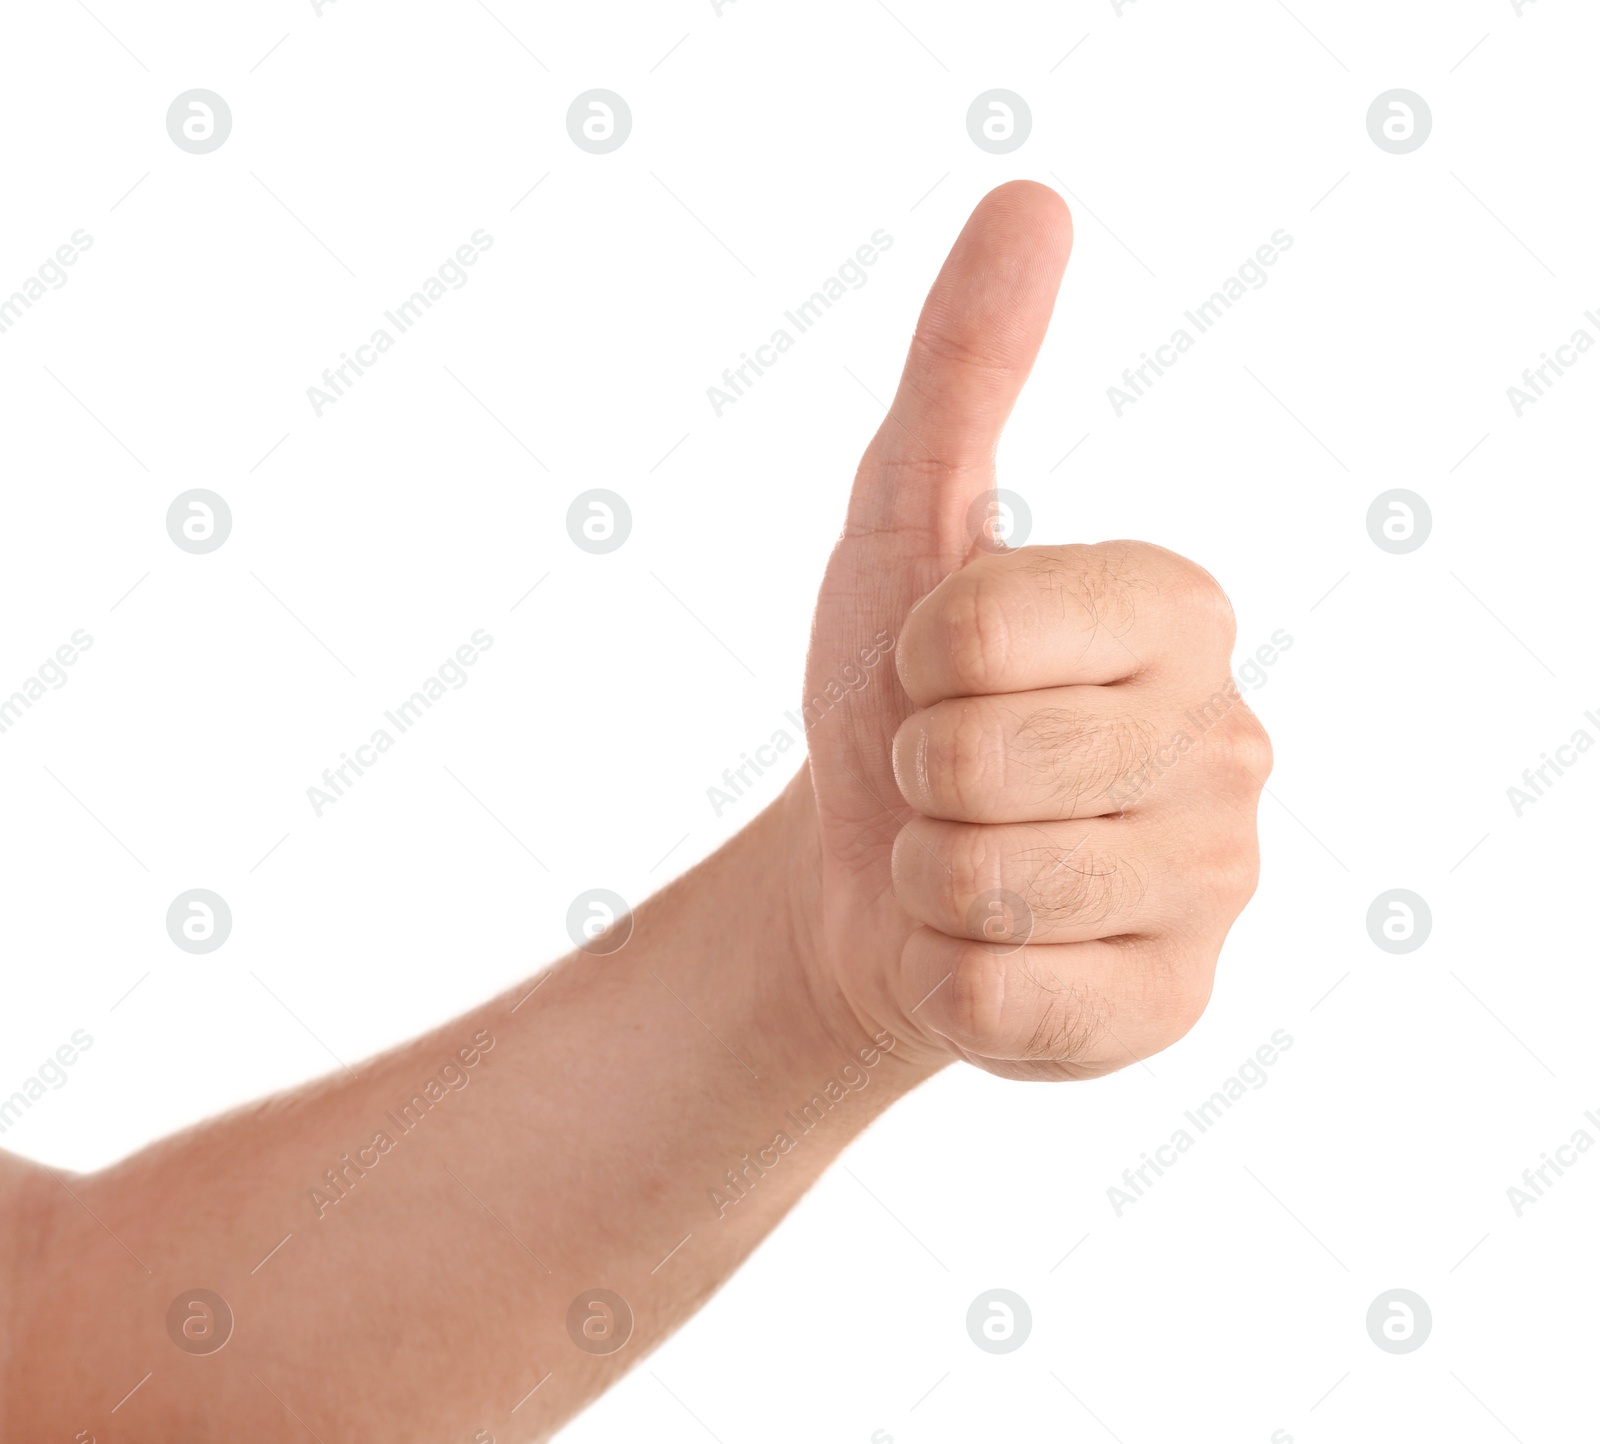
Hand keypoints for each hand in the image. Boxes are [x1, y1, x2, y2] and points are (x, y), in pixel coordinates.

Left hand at [793, 181, 1271, 1080]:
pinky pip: (997, 1003)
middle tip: (946, 780)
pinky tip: (995, 951)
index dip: (909, 660)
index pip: (977, 628)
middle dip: (912, 776)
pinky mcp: (1172, 1006)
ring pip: (982, 887)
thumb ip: (967, 368)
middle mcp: (1228, 742)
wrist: (871, 881)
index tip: (933, 673)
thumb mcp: (906, 521)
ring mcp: (1214, 886)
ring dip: (925, 876)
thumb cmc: (896, 699)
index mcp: (1179, 609)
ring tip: (965, 863)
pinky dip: (946, 978)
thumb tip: (1032, 200)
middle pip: (974, 763)